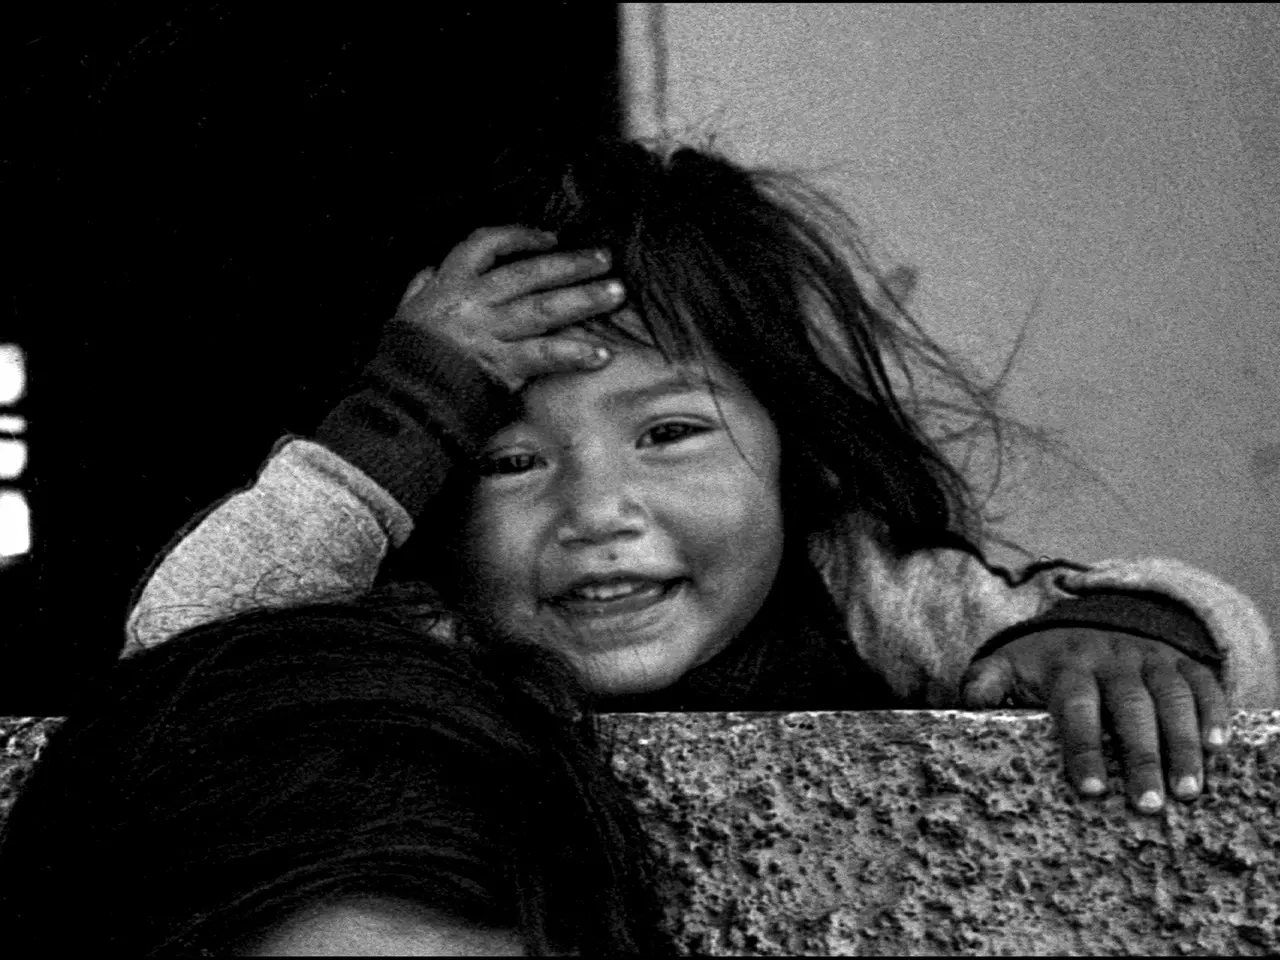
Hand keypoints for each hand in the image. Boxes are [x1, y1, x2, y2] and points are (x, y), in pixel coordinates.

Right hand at [395, 225, 625, 390]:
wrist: (400, 398)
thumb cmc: (403, 358)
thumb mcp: (404, 312)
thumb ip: (420, 287)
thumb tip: (430, 269)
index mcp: (448, 283)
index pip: (487, 244)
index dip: (521, 236)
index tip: (550, 238)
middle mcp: (472, 301)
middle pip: (529, 273)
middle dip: (570, 264)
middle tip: (605, 258)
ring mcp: (488, 332)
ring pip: (543, 309)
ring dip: (583, 299)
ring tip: (616, 294)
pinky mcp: (500, 365)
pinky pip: (545, 355)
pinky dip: (575, 353)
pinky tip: (602, 354)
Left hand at [962, 629, 1229, 813]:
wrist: (1090, 618)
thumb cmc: (1044, 662)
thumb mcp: (1008, 664)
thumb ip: (984, 684)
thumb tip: (965, 706)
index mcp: (1065, 665)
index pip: (1075, 705)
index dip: (1083, 746)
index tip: (1092, 789)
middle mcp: (1109, 658)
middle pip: (1128, 706)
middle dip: (1139, 755)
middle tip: (1147, 805)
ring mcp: (1148, 657)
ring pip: (1170, 697)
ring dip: (1181, 743)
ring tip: (1187, 791)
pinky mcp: (1180, 659)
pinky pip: (1203, 682)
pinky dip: (1213, 712)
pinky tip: (1218, 746)